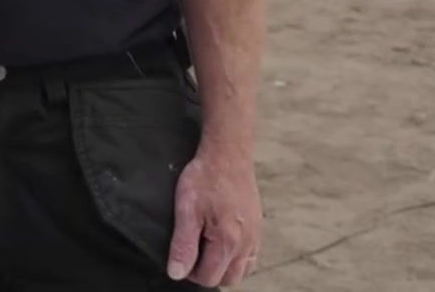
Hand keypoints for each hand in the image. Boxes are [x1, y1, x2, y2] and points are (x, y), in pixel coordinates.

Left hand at [167, 144, 261, 286]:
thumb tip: (176, 273)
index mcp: (227, 242)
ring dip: (223, 266)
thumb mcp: (186, 210)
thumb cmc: (205, 178)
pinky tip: (223, 241)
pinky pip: (250, 256)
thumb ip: (183, 245)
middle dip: (208, 272)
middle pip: (227, 279)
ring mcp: (255, 236)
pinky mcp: (258, 227)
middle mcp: (246, 244)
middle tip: (193, 251)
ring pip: (241, 270)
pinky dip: (237, 257)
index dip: (189, 272)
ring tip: (207, 247)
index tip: (181, 255)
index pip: (208, 278)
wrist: (227, 154)